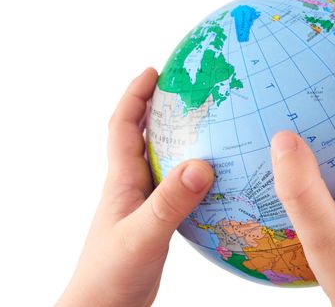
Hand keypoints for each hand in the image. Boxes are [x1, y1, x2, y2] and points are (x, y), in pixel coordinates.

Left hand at [57, 68, 213, 306]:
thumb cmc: (111, 274)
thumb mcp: (143, 236)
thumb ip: (170, 203)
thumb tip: (201, 165)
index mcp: (122, 180)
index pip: (122, 126)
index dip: (135, 95)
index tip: (154, 71)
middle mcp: (132, 185)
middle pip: (141, 135)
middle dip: (157, 106)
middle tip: (185, 87)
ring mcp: (144, 203)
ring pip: (160, 159)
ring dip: (175, 137)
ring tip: (204, 122)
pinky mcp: (158, 220)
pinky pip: (175, 185)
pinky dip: (190, 172)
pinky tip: (212, 175)